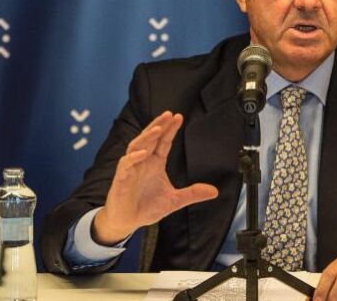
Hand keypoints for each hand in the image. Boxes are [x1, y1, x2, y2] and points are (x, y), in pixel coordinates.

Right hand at [92, 111, 217, 244]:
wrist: (128, 222)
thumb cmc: (147, 208)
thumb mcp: (174, 201)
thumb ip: (193, 194)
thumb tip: (214, 192)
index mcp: (155, 163)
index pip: (163, 142)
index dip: (170, 129)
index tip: (179, 117)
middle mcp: (143, 162)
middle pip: (150, 138)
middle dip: (159, 125)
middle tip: (169, 114)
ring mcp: (131, 168)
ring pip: (137, 146)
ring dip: (147, 137)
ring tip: (158, 128)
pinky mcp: (122, 178)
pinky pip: (126, 164)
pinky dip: (134, 157)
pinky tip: (143, 152)